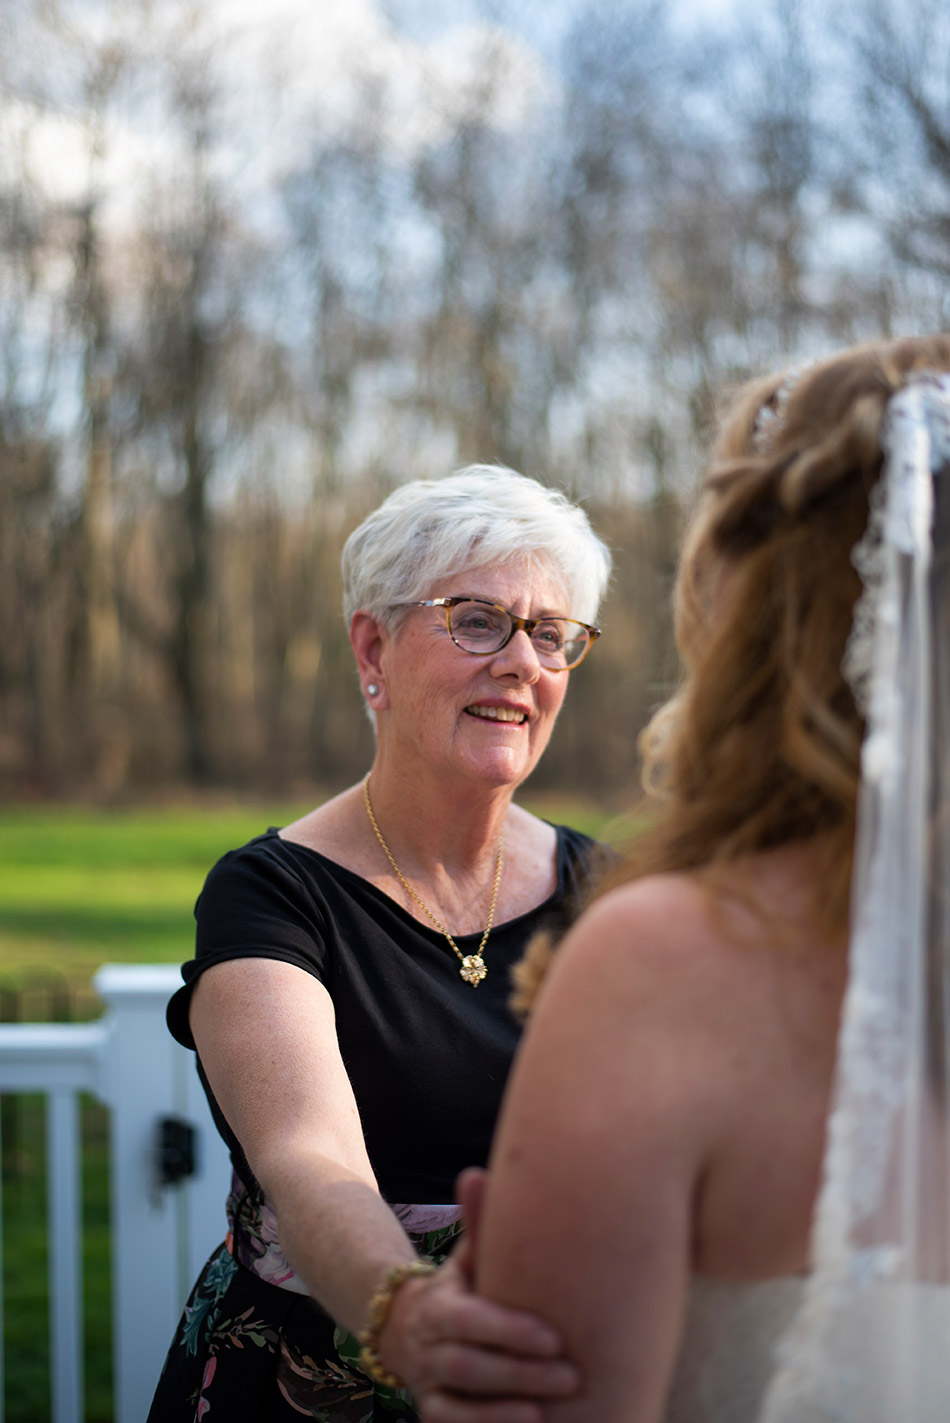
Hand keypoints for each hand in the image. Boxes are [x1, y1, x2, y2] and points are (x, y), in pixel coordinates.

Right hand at [379, 1169, 579, 1422]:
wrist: (409, 1329)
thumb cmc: (462, 1289)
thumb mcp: (467, 1260)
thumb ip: (477, 1224)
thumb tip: (475, 1174)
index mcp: (441, 1303)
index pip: (471, 1320)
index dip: (510, 1331)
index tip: (555, 1338)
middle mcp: (429, 1346)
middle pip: (469, 1366)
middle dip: (520, 1373)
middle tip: (573, 1378)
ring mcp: (428, 1383)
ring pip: (459, 1402)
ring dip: (503, 1410)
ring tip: (550, 1413)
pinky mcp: (432, 1412)